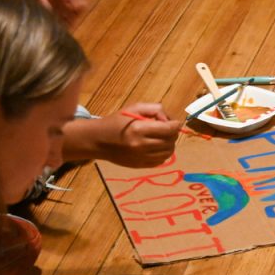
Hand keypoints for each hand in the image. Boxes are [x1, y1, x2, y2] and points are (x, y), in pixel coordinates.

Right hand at [62, 103, 178, 166]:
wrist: (97, 141)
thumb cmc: (115, 122)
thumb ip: (153, 109)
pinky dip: (163, 154)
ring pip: (167, 153)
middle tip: (168, 129)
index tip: (177, 122)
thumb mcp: (133, 109)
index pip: (168, 129)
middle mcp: (141, 145)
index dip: (176, 125)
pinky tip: (158, 147)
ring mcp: (141, 158)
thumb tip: (169, 119)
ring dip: (170, 144)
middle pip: (170, 141)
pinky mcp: (140, 166)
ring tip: (164, 137)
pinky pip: (160, 161)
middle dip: (173, 133)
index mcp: (138, 129)